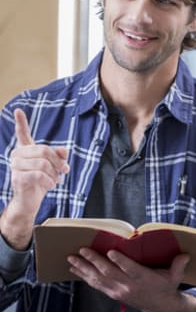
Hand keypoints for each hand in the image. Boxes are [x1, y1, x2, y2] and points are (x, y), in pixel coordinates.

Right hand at [0, 109, 68, 248]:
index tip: (18, 110)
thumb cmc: (41, 181)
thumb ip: (59, 156)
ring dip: (54, 173)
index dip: (21, 122)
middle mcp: (18, 155)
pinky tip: (50, 185)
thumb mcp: (54, 167)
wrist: (31, 201)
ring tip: (55, 180)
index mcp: (26, 149)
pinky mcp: (17, 178)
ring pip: (43, 163)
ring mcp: (15, 166)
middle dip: (58, 162)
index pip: (22, 133)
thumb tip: (64, 151)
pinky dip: (49, 181)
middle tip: (64, 170)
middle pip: (44, 150)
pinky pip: (39, 175)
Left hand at [67, 249, 195, 311]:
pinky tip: (75, 269)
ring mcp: (118, 291)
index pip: (131, 269)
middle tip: (83, 250)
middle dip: (94, 261)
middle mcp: (128, 286)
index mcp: (144, 279)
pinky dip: (84, 276)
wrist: (160, 307)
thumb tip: (185, 255)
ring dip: (84, 268)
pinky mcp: (113, 294)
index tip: (111, 251)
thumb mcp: (175, 276)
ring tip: (71, 258)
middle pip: (109, 273)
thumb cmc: (166, 286)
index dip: (120, 261)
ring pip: (98, 279)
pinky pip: (96, 285)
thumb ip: (179, 265)